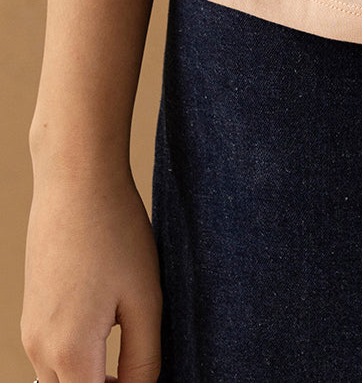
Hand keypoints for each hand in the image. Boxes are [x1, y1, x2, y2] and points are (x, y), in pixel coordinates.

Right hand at [21, 157, 161, 382]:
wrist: (75, 182)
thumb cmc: (116, 234)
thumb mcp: (146, 299)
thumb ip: (144, 359)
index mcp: (71, 353)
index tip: (145, 380)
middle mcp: (41, 350)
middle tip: (138, 374)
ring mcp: (31, 332)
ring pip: (59, 381)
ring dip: (90, 381)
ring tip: (126, 364)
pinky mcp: (31, 314)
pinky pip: (51, 357)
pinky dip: (77, 362)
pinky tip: (107, 337)